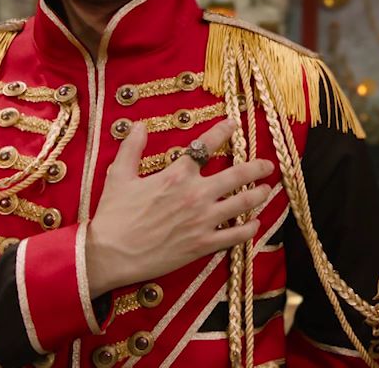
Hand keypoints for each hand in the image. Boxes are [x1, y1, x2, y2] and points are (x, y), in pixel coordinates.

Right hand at [85, 119, 273, 295]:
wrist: (109, 254)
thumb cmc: (112, 216)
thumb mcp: (118, 176)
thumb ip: (131, 148)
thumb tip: (139, 125)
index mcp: (177, 175)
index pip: (206, 146)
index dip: (222, 131)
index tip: (234, 124)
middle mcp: (195, 194)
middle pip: (237, 175)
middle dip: (257, 167)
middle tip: (269, 164)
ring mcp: (202, 220)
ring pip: (242, 204)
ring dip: (258, 195)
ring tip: (267, 189)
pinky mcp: (203, 244)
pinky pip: (234, 236)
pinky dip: (248, 229)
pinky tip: (255, 224)